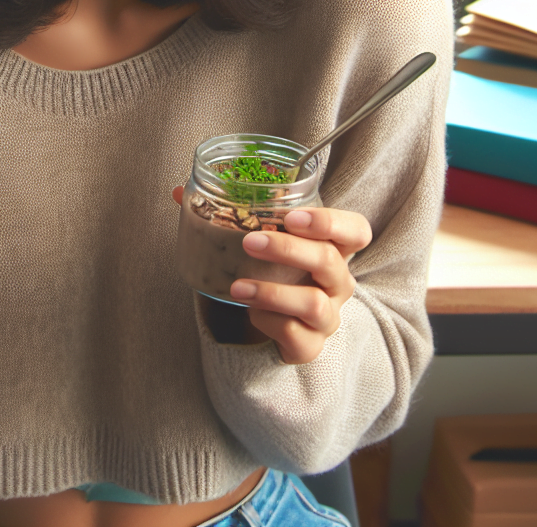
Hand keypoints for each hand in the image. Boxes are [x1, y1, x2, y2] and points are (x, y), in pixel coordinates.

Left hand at [172, 187, 370, 364]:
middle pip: (330, 261)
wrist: (274, 320)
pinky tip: (250, 311)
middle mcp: (338, 281)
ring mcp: (328, 315)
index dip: (331, 222)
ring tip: (238, 286)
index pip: (356, 230)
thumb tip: (180, 191)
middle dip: (289, 249)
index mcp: (334, 247)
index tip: (292, 216)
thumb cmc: (273, 269)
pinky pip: (297, 337)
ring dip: (273, 292)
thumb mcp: (261, 238)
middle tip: (250, 242)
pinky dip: (270, 323)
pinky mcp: (311, 345)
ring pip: (314, 304)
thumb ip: (227, 211)